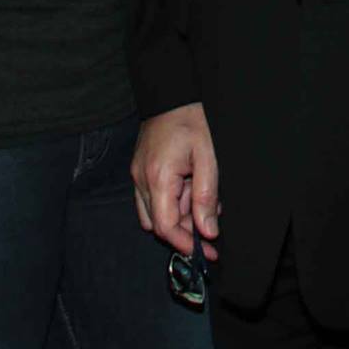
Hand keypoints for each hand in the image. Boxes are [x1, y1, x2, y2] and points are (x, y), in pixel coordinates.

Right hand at [130, 102, 219, 259]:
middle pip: (159, 225)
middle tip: (211, 226)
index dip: (185, 243)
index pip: (165, 227)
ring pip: (154, 215)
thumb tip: (208, 231)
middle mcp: (141, 181)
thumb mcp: (207, 159)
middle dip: (185, 231)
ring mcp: (137, 177)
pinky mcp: (139, 172)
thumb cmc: (191, 123)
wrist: (170, 98)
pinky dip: (171, 204)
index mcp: (158, 178)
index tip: (205, 250)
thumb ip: (206, 197)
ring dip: (179, 216)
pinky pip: (152, 200)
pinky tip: (190, 190)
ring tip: (203, 200)